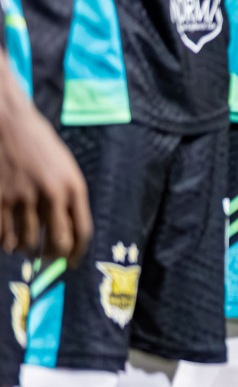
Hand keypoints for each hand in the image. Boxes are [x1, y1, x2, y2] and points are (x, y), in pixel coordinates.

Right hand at [0, 84, 91, 263]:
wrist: (9, 123)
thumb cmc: (40, 146)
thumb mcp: (64, 167)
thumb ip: (68, 198)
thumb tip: (66, 235)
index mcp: (73, 186)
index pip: (82, 231)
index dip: (78, 253)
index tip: (72, 263)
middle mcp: (51, 194)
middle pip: (56, 244)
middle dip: (53, 258)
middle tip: (48, 259)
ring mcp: (22, 198)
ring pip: (27, 244)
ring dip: (27, 251)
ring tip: (27, 247)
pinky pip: (3, 236)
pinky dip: (6, 244)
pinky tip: (9, 239)